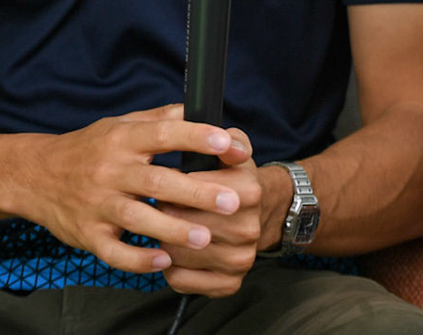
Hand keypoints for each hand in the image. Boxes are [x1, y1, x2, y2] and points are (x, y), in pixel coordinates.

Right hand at [16, 103, 251, 274]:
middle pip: (156, 181)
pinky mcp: (87, 234)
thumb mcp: (120, 124)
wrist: (33, 175)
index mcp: (123, 139)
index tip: (226, 143)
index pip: (164, 134)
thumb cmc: (88, 148)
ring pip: (138, 219)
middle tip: (232, 202)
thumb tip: (200, 109)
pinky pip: (114, 251)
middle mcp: (110, 170)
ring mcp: (97, 204)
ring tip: (205, 239)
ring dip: (173, 230)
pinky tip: (164, 261)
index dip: (196, 137)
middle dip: (196, 193)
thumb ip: (160, 119)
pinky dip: (138, 259)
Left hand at [157, 129, 264, 295]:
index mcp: (249, 192)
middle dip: (165, 213)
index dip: (173, 184)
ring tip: (164, 227)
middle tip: (161, 205)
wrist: (260, 214)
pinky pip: (181, 280)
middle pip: (182, 224)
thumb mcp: (235, 152)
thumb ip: (227, 139)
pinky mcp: (229, 284)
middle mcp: (248, 228)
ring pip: (178, 254)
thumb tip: (222, 139)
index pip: (193, 189)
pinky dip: (169, 268)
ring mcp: (240, 259)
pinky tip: (172, 253)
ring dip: (163, 241)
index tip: (168, 180)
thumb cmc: (235, 181)